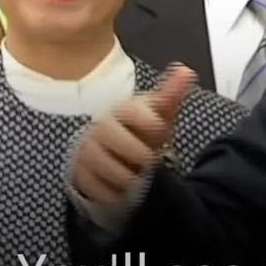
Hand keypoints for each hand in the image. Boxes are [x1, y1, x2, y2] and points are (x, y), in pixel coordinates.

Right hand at [72, 66, 194, 207]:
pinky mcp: (79, 171)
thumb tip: (186, 71)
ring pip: (94, 158)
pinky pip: (85, 182)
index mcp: (123, 111)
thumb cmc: (144, 131)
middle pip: (107, 132)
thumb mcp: (161, 115)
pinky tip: (119, 194)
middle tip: (149, 161)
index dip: (146, 120)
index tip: (161, 130)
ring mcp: (87, 149)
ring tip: (135, 181)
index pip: (128, 109)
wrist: (123, 154)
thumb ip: (172, 95)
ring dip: (118, 173)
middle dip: (131, 149)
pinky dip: (104, 191)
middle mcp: (101, 127)